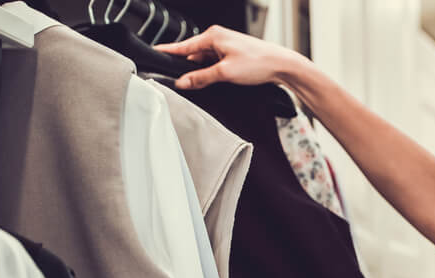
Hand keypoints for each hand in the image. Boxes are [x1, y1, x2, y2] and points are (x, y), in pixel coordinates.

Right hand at [153, 25, 304, 89]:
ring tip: (207, 83)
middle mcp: (217, 38)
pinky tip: (216, 81)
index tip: (153, 53)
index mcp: (212, 36)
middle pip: (192, 55)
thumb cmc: (258, 63)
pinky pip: (214, 64)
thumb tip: (183, 82)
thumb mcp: (225, 72)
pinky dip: (212, 72)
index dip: (167, 52)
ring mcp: (225, 46)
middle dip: (188, 68)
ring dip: (202, 72)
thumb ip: (202, 78)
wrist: (281, 65)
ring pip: (204, 61)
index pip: (182, 46)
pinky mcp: (232, 55)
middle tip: (183, 82)